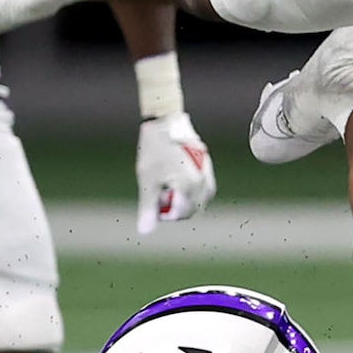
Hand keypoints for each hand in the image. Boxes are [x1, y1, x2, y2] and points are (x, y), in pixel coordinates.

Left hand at [137, 113, 215, 235]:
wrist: (165, 121)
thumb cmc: (154, 150)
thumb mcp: (147, 181)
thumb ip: (149, 207)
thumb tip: (145, 230)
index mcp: (189, 186)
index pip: (183, 214)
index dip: (167, 215)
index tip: (154, 205)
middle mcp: (203, 181)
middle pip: (194, 208)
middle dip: (177, 208)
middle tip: (160, 197)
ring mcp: (208, 172)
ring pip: (201, 198)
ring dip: (186, 200)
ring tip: (168, 187)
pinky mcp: (208, 164)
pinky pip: (204, 186)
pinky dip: (193, 190)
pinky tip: (178, 181)